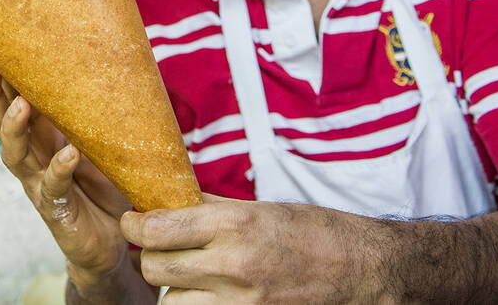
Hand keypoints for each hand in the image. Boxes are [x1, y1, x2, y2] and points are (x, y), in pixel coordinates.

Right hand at [0, 64, 132, 283]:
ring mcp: (39, 184)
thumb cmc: (103, 186)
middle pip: (1, 125)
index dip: (3, 79)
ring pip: (14, 155)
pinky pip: (53, 186)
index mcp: (41, 137)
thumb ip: (93, 115)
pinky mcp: (57, 209)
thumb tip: (108, 66)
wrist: (111, 241)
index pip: (14, 102)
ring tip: (21, 105)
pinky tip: (69, 154)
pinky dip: (59, 168)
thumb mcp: (98, 142)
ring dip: (14, 128)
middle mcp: (33, 158)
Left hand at [122, 195, 384, 301]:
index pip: (155, 230)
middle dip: (148, 257)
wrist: (364, 271)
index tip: (134, 221)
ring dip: (173, 288)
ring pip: (172, 302)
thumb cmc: (314, 233)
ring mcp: (241, 303)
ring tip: (187, 274)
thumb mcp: (259, 209)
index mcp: (233, 226)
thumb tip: (167, 202)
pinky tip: (207, 293)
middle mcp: (233, 267)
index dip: (135, 225)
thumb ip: (209, 209)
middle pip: (154, 269)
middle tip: (156, 247)